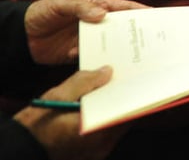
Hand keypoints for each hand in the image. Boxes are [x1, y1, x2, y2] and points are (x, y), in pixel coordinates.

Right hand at [13, 67, 128, 159]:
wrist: (19, 147)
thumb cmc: (36, 126)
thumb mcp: (57, 97)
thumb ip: (84, 82)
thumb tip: (107, 71)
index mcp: (97, 131)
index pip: (128, 112)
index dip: (133, 96)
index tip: (135, 81)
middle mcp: (102, 144)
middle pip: (124, 118)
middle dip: (123, 100)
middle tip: (121, 81)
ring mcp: (97, 151)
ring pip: (115, 126)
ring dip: (113, 109)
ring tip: (107, 91)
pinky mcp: (90, 152)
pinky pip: (104, 133)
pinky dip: (103, 120)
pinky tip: (95, 106)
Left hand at [26, 0, 146, 64]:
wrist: (21, 37)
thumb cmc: (41, 13)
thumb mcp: (60, 5)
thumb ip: (80, 8)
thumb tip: (102, 15)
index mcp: (97, 7)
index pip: (124, 8)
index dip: (141, 11)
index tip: (157, 17)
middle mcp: (97, 23)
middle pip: (122, 28)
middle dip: (136, 34)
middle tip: (152, 42)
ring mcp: (90, 40)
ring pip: (111, 45)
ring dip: (119, 51)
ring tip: (133, 59)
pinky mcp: (81, 55)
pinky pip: (95, 59)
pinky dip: (99, 63)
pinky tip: (105, 68)